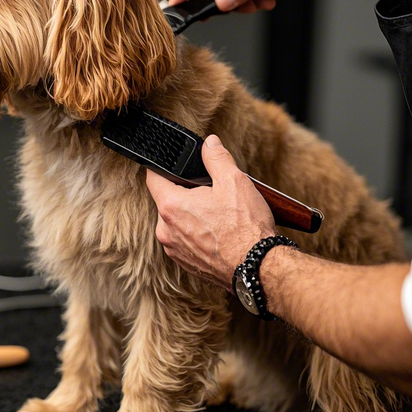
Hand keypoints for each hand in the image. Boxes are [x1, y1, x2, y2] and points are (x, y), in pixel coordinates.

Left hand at [145, 134, 276, 289]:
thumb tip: (209, 143)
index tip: (173, 164)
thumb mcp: (234, 181)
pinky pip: (185, 241)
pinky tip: (218, 233)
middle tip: (209, 192)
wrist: (258, 268)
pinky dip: (197, 235)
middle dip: (184, 193)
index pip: (153, 178)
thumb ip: (216, 158)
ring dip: (191, 216)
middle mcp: (166, 231)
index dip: (162, 167)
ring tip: (217, 215)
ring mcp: (174, 250)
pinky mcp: (186, 264)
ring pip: (176, 222)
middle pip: (167, 201)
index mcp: (171, 206)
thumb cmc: (245, 227)